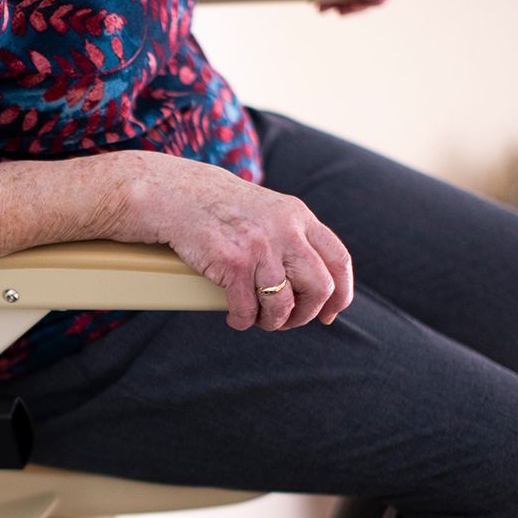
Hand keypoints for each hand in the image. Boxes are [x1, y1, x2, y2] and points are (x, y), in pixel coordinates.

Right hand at [116, 154, 353, 331]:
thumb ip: (293, 237)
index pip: (339, 261)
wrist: (177, 195)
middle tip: (287, 320)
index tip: (329, 314)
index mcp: (299, 216)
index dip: (340, 294)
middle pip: (319, 288)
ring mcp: (259, 247)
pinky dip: (242, 321)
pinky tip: (236, 318)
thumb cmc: (220, 209)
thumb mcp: (269, 212)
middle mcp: (285, 230)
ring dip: (272, 322)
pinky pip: (247, 309)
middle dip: (305, 314)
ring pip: (283, 305)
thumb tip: (313, 281)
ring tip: (258, 320)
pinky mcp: (232, 263)